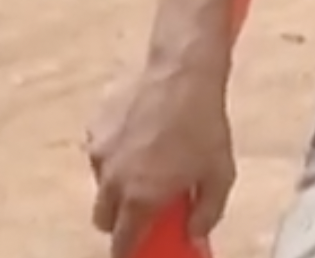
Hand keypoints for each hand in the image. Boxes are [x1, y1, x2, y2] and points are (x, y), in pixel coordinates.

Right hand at [86, 60, 234, 257]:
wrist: (181, 73)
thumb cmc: (204, 126)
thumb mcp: (220, 174)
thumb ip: (207, 212)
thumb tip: (195, 236)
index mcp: (140, 198)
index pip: (122, 243)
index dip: (128, 252)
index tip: (137, 251)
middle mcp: (112, 181)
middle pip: (104, 219)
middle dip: (121, 221)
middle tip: (146, 207)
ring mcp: (99, 153)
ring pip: (102, 183)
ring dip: (119, 183)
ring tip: (151, 159)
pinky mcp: (94, 128)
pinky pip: (102, 152)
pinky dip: (117, 153)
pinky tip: (142, 133)